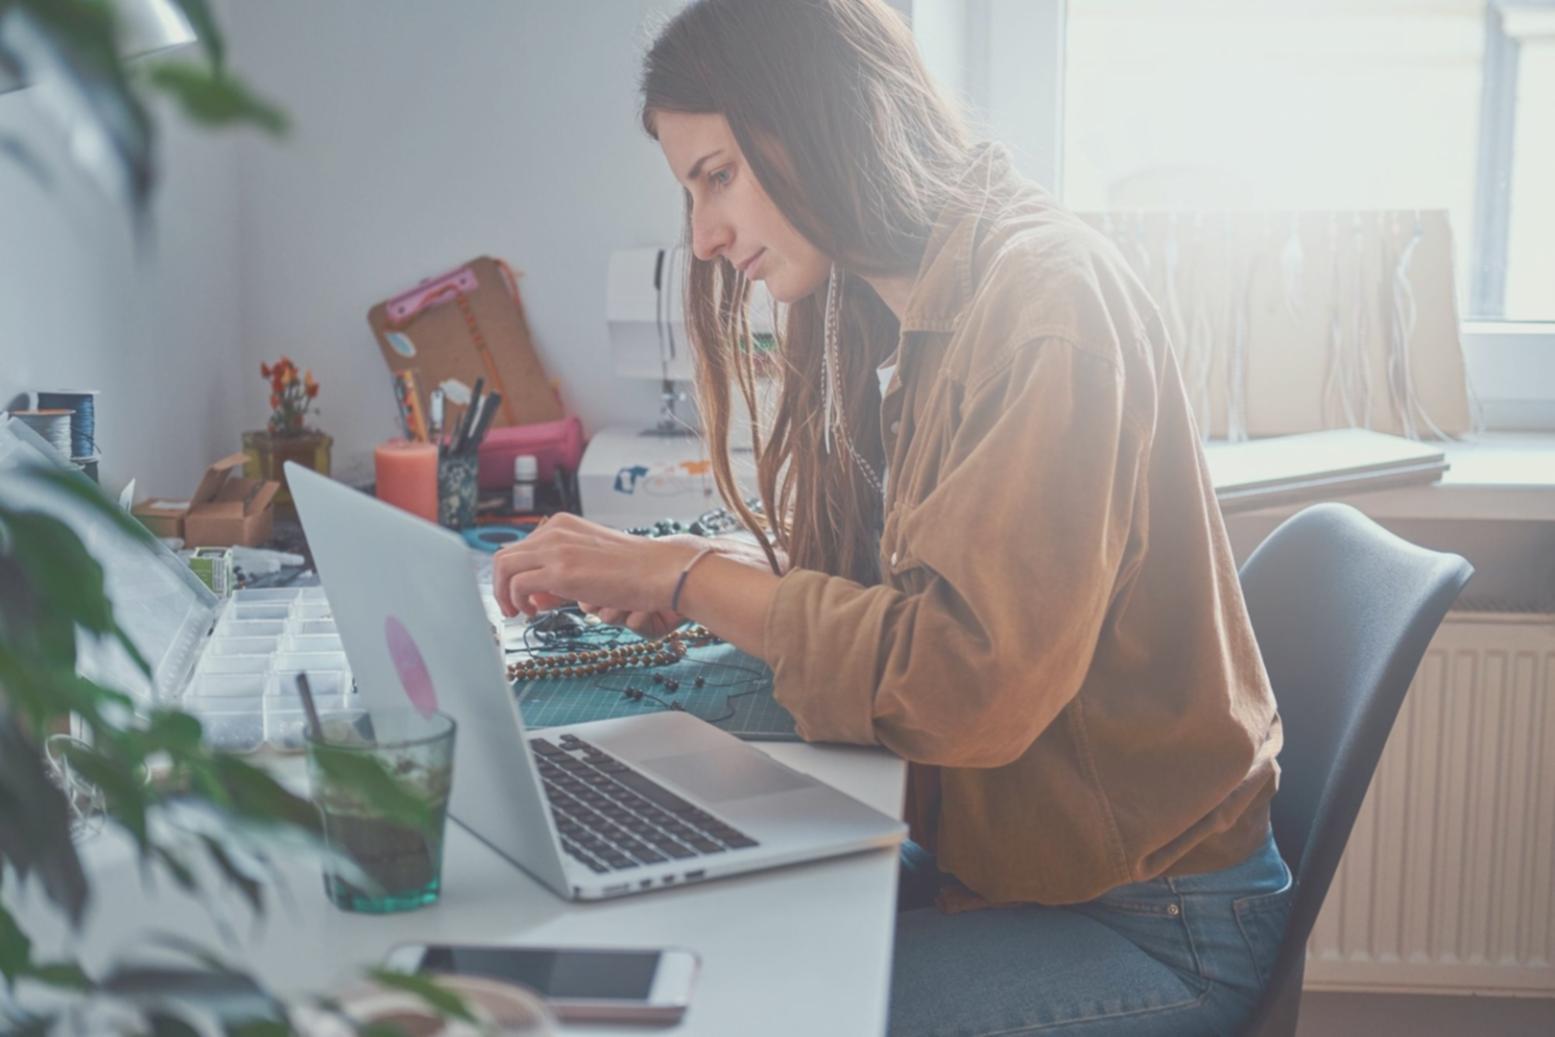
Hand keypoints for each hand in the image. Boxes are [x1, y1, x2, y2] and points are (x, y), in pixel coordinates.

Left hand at [491, 514, 702, 631]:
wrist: (660, 570)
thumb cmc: (634, 571)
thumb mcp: (591, 562)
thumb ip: (563, 571)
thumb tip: (538, 594)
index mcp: (562, 525)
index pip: (520, 548)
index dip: (517, 576)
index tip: (528, 596)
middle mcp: (554, 531)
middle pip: (504, 556)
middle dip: (502, 586)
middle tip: (516, 608)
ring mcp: (556, 549)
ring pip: (502, 568)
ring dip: (503, 595)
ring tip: (520, 613)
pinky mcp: (560, 571)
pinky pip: (516, 584)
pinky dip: (516, 601)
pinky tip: (533, 613)